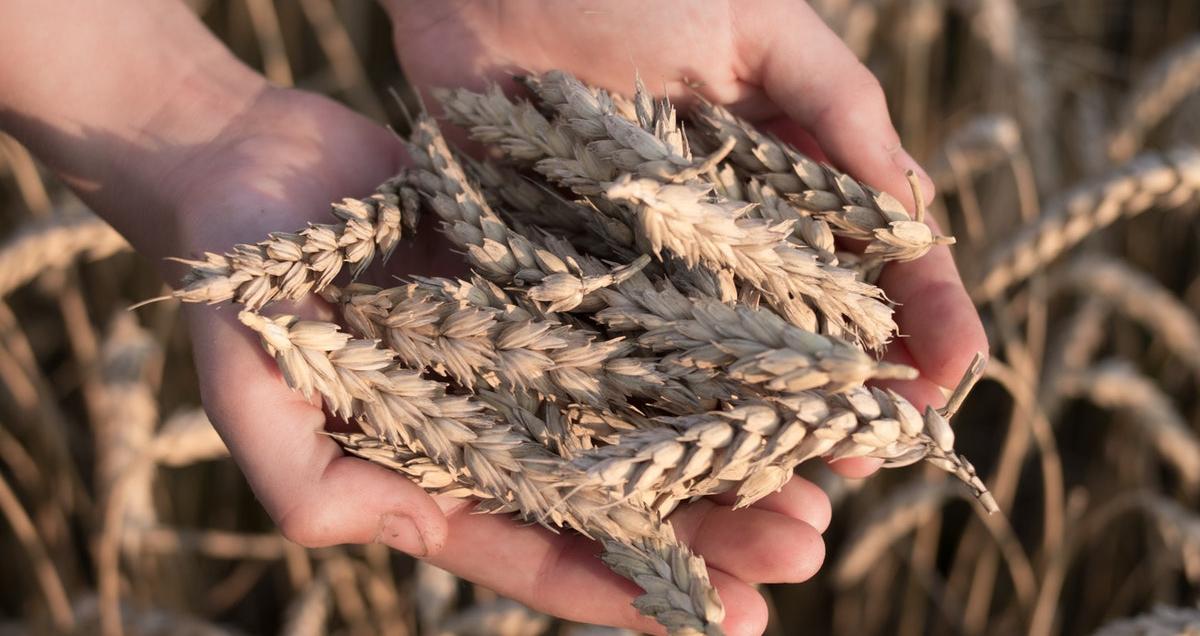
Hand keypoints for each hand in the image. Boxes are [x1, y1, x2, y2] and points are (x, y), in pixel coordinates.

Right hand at [163, 86, 828, 635]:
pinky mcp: (552, 286)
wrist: (252, 169)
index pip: (546, 550)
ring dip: (727, 451)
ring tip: (817, 481)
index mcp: (437, 476)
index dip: (633, 592)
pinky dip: (701, 353)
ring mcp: (531, 356)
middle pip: (621, 493)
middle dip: (712, 529)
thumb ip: (306, 478)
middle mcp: (499, 426)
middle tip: (804, 547)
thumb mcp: (254, 393)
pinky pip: (636, 327)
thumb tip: (378, 534)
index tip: (727, 620)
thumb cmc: (240, 286)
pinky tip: (770, 369)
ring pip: (646, 417)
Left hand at [387, 0, 987, 455]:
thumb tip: (918, 215)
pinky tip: (678, 453)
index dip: (919, 312)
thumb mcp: (760, 27)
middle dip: (846, 389)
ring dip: (758, 418)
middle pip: (800, 325)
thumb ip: (840, 111)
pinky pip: (613, 347)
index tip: (953, 370)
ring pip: (715, 357)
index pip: (870, 254)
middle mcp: (722, 230)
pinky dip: (645, 402)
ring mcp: (645, 261)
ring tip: (795, 475)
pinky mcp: (562, 274)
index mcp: (783, 174)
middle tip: (878, 447)